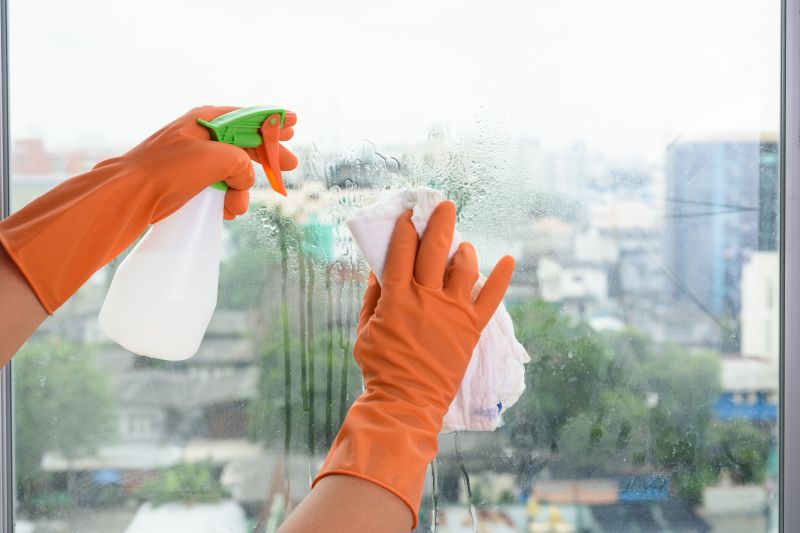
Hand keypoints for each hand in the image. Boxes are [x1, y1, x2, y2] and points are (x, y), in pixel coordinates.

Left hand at [0, 105, 297, 312]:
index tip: (294, 123)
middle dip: (267, 157)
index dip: (273, 121)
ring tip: (238, 206)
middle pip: (246, 142)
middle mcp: (201, 135)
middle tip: (289, 166)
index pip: (249, 115)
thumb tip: (245, 179)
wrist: (128, 195)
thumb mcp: (215, 159)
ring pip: (234, 170)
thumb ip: (242, 163)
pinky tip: (228, 211)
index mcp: (207, 119)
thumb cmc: (166, 170)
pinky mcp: (187, 181)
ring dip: (243, 189)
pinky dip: (228, 198)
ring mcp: (193, 158)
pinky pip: (219, 186)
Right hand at [314, 201, 513, 527]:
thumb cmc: (380, 367)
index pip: (402, 250)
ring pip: (464, 267)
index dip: (405, 228)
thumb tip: (379, 267)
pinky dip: (502, 277)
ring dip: (464, 250)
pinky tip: (509, 259)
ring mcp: (452, 311)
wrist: (406, 402)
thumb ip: (373, 296)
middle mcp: (427, 297)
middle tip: (444, 205)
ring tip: (462, 246)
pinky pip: (491, 297)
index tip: (409, 215)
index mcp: (397, 296)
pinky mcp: (472, 327)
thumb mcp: (365, 329)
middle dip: (439, 221)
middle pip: (435, 248)